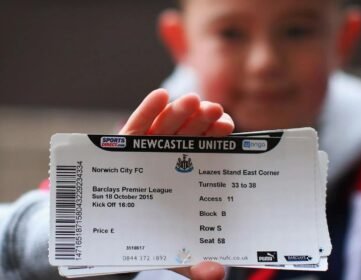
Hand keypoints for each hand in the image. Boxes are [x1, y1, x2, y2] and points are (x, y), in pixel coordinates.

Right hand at [119, 88, 231, 278]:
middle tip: (214, 110)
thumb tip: (216, 274)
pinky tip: (160, 96)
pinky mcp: (122, 149)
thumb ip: (193, 263)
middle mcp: (168, 159)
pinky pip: (135, 128)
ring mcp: (145, 151)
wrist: (107, 233)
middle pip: (187, 136)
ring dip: (178, 112)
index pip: (204, 153)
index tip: (228, 127)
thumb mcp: (172, 252)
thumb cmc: (147, 237)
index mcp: (186, 175)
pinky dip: (146, 111)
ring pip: (164, 128)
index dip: (216, 138)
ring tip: (191, 100)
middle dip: (201, 122)